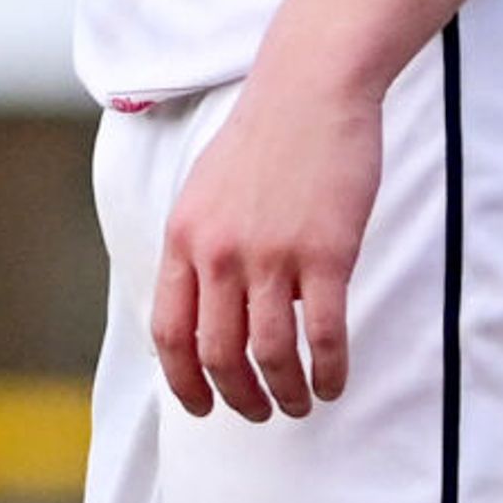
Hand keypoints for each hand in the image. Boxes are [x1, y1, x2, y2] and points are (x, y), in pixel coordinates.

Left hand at [150, 65, 385, 420]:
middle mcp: (219, 252)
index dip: (183, 381)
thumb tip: (196, 305)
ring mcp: (271, 254)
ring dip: (285, 393)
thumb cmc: (261, 140)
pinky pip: (323, 334)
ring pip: (270, 354)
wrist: (308, 89)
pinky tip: (334, 383)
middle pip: (217, 354)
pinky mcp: (325, 253)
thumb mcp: (203, 191)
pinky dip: (328, 371)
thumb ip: (197, 247)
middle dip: (237, 397)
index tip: (203, 408)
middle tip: (259, 412)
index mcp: (184, 238)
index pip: (169, 332)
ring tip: (300, 404)